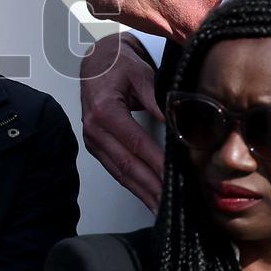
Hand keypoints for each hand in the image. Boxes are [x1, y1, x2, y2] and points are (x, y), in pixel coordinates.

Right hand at [80, 32, 164, 211]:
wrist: (97, 61)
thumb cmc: (117, 64)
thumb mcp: (142, 74)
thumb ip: (158, 100)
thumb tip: (177, 124)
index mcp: (104, 111)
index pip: (136, 144)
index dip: (157, 164)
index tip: (176, 179)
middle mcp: (94, 130)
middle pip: (127, 166)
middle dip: (152, 188)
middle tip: (173, 205)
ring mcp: (93, 141)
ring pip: (121, 173)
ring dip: (144, 193)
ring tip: (164, 209)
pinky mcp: (96, 147)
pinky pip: (116, 170)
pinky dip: (134, 186)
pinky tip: (149, 196)